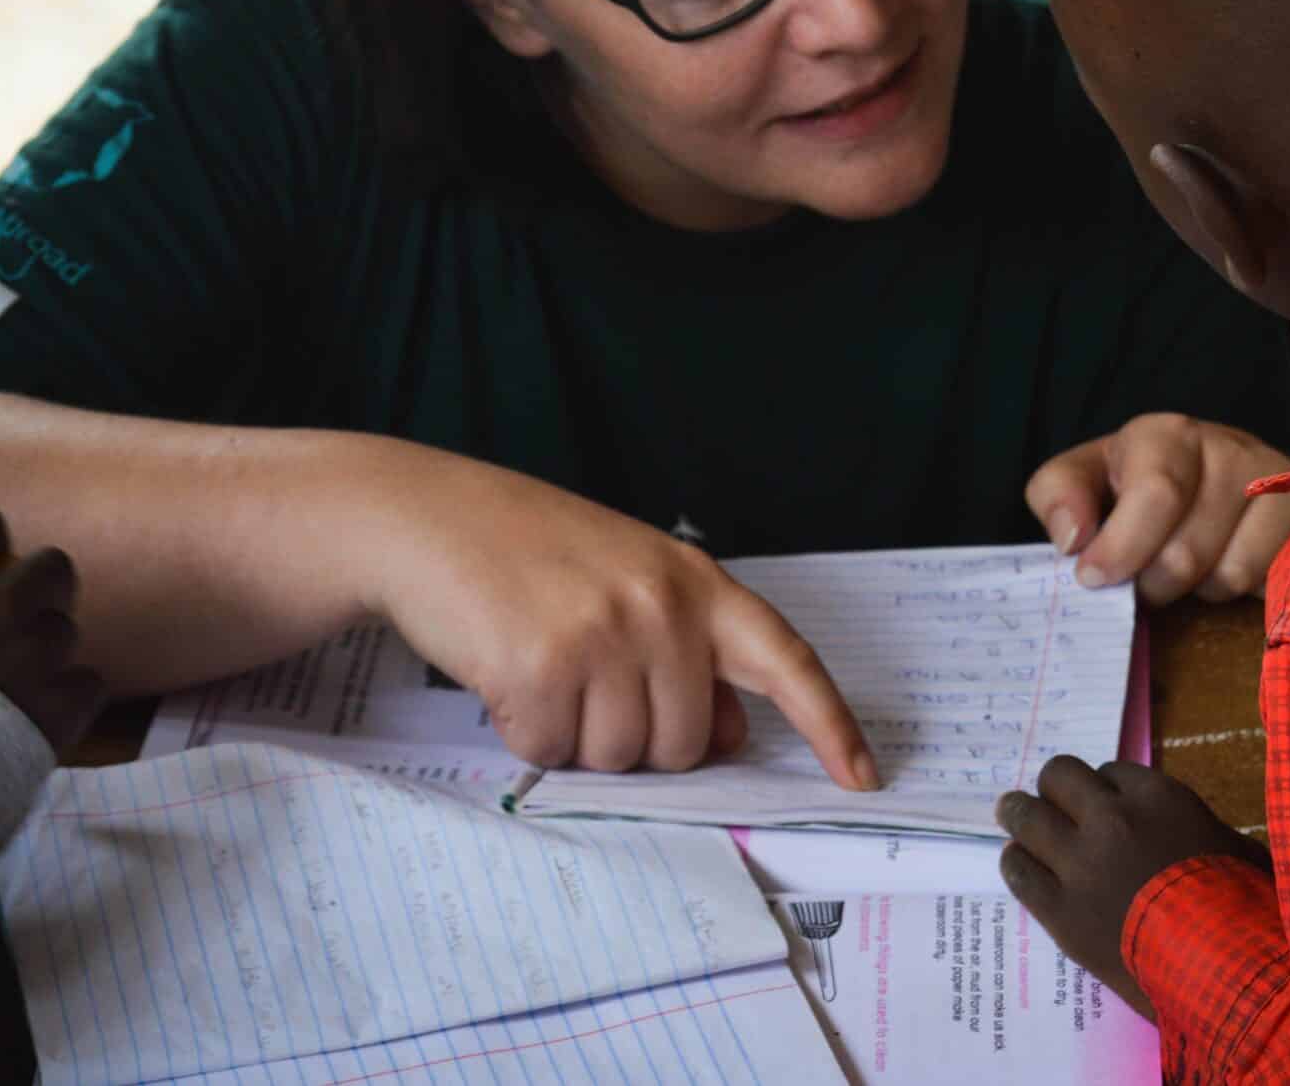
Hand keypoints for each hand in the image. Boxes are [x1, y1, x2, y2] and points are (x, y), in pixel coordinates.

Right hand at [0, 505, 105, 753]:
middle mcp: (0, 603)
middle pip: (52, 565)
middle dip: (38, 589)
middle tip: (12, 623)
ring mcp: (38, 652)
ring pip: (64, 629)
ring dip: (43, 651)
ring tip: (5, 687)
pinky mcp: (65, 701)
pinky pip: (87, 681)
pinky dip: (66, 698)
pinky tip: (30, 717)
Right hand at [376, 466, 877, 788]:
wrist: (428, 516)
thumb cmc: (528, 551)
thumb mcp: (628, 580)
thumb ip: (686, 649)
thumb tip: (729, 735)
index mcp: (695, 581)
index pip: (785, 659)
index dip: (830, 723)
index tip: (861, 774)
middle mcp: (660, 606)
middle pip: (683, 745)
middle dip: (635, 738)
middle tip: (584, 681)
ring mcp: (604, 635)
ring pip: (618, 758)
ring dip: (575, 736)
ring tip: (541, 666)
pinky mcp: (540, 668)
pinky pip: (551, 753)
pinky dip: (525, 732)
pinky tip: (506, 674)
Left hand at [998, 757, 1268, 1018]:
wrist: (1224, 969)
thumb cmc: (1243, 907)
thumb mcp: (1237, 848)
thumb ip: (1203, 829)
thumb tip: (1196, 836)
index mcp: (1158, 797)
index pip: (1110, 770)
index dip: (1105, 790)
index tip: (1105, 807)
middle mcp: (1111, 820)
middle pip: (1058, 777)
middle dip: (1055, 789)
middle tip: (1048, 801)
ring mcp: (1080, 865)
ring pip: (1026, 817)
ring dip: (1019, 815)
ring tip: (1013, 817)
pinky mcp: (1060, 911)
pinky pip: (1020, 872)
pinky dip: (1017, 863)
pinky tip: (1019, 863)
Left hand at [1026, 413, 1289, 603]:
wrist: (1238, 478)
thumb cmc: (1148, 486)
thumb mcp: (1092, 479)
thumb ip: (1059, 495)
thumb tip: (1071, 537)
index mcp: (1165, 435)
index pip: (1154, 493)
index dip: (1119, 547)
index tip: (1092, 577)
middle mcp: (1227, 447)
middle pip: (1183, 553)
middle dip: (1152, 582)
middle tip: (1144, 579)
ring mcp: (1278, 483)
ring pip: (1225, 575)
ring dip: (1196, 589)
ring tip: (1192, 564)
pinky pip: (1267, 585)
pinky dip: (1241, 592)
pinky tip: (1231, 565)